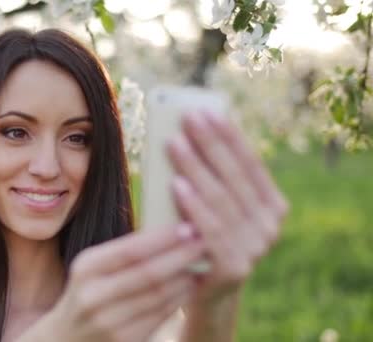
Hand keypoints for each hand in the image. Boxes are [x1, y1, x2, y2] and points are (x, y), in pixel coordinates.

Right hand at [26, 224, 203, 341]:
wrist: (66, 339)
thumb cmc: (87, 293)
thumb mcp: (91, 268)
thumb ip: (122, 252)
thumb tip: (169, 230)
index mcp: (86, 268)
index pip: (131, 250)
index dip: (163, 238)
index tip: (188, 225)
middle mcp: (94, 295)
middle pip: (149, 273)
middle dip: (181, 256)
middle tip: (205, 241)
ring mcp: (108, 322)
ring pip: (159, 296)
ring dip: (186, 277)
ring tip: (204, 261)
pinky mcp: (123, 341)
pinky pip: (159, 316)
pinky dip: (179, 298)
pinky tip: (191, 285)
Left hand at [166, 111, 288, 306]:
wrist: (202, 290)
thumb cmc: (201, 236)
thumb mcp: (211, 205)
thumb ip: (211, 178)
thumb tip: (188, 135)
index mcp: (273, 205)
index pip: (251, 163)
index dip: (229, 136)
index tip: (208, 111)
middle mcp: (270, 225)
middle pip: (235, 177)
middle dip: (209, 144)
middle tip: (186, 118)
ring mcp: (255, 248)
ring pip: (221, 199)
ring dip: (196, 168)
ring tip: (175, 143)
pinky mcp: (235, 268)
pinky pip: (210, 229)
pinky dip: (193, 204)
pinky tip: (176, 183)